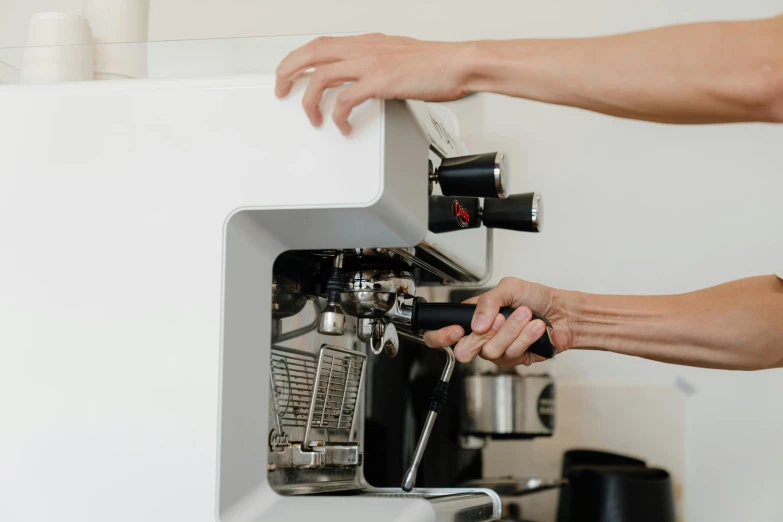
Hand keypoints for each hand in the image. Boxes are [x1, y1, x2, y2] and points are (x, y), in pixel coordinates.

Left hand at [275, 34, 477, 134]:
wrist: (460, 63)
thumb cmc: (438, 64)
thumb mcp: (399, 58)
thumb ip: (379, 66)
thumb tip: (367, 81)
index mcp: (368, 42)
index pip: (322, 44)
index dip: (300, 57)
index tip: (291, 72)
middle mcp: (365, 48)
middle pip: (311, 53)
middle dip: (289, 71)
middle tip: (281, 89)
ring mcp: (371, 64)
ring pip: (321, 76)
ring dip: (309, 99)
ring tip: (310, 116)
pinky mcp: (380, 82)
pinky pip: (346, 101)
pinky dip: (338, 116)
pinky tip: (341, 126)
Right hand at [422, 278, 574, 366]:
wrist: (562, 312)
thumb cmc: (536, 297)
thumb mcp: (509, 287)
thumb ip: (487, 302)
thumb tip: (476, 323)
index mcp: (473, 316)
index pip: (442, 333)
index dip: (442, 336)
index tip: (457, 330)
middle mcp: (481, 336)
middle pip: (465, 348)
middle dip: (487, 332)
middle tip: (501, 318)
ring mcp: (497, 349)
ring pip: (492, 350)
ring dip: (513, 330)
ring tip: (526, 316)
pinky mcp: (514, 359)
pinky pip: (512, 354)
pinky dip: (526, 337)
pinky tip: (535, 328)